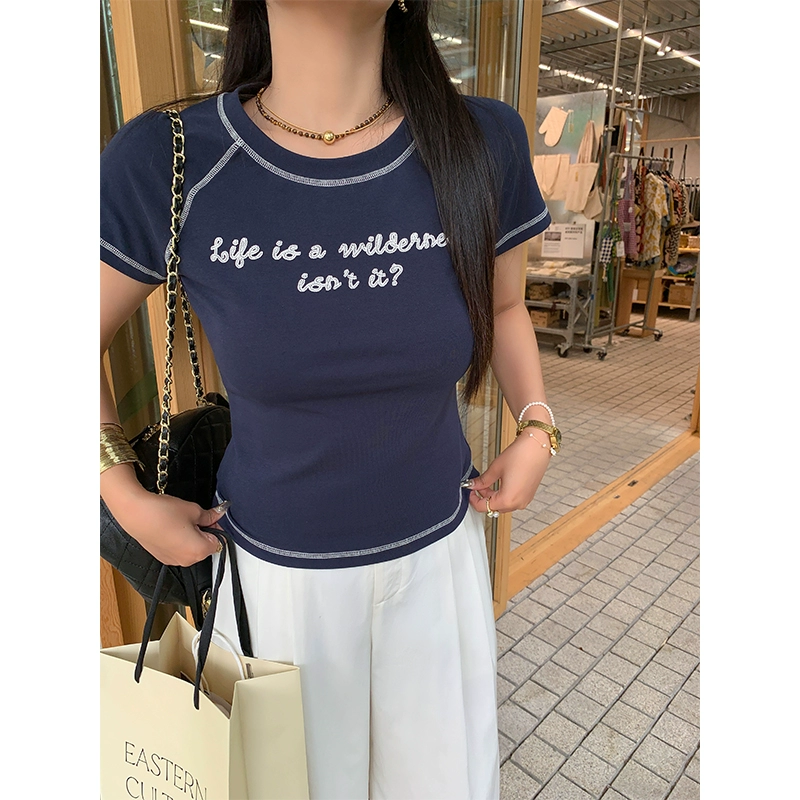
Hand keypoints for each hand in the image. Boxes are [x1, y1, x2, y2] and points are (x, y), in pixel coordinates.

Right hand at [108, 491, 229, 566]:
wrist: (136, 514)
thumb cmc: (163, 513)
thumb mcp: (193, 510)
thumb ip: (210, 515)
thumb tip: (220, 513)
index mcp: (199, 550)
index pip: (219, 541)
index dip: (216, 527)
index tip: (211, 517)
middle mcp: (187, 560)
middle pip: (206, 547)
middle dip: (204, 532)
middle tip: (195, 517)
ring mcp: (174, 560)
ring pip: (192, 548)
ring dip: (191, 536)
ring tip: (180, 521)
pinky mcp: (163, 557)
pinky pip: (179, 550)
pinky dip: (179, 540)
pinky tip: (171, 527)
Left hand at [467, 433, 550, 515]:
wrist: (537, 446)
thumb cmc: (521, 455)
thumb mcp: (495, 468)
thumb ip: (482, 481)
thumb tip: (472, 485)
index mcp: (508, 499)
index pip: (484, 507)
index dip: (473, 500)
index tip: (470, 492)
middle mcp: (518, 503)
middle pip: (494, 507)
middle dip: (483, 498)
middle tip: (477, 485)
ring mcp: (525, 500)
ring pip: (503, 505)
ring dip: (493, 497)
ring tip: (487, 483)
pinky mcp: (529, 495)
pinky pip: (512, 500)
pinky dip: (503, 495)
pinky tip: (499, 484)